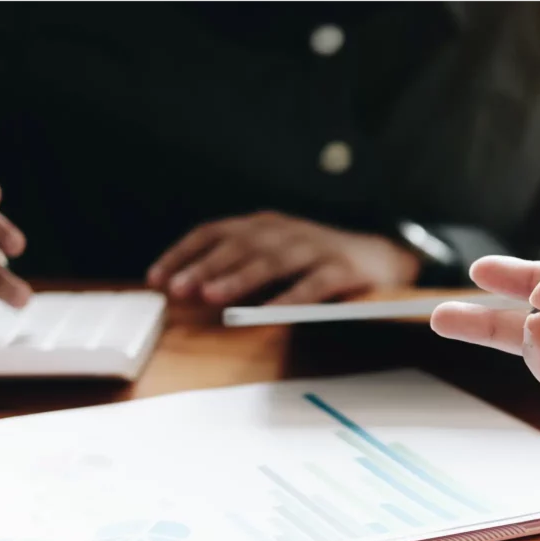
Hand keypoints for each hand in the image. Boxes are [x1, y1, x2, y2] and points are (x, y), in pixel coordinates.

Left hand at [146, 211, 420, 305]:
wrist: (383, 258)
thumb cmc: (317, 263)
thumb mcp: (275, 256)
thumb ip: (239, 267)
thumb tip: (189, 291)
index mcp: (264, 225)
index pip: (214, 231)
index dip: (183, 253)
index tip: (157, 277)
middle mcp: (286, 230)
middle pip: (239, 243)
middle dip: (205, 266)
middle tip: (178, 288)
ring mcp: (315, 248)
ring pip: (272, 260)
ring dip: (239, 277)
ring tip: (212, 296)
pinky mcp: (343, 270)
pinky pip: (314, 285)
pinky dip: (291, 298)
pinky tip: (271, 315)